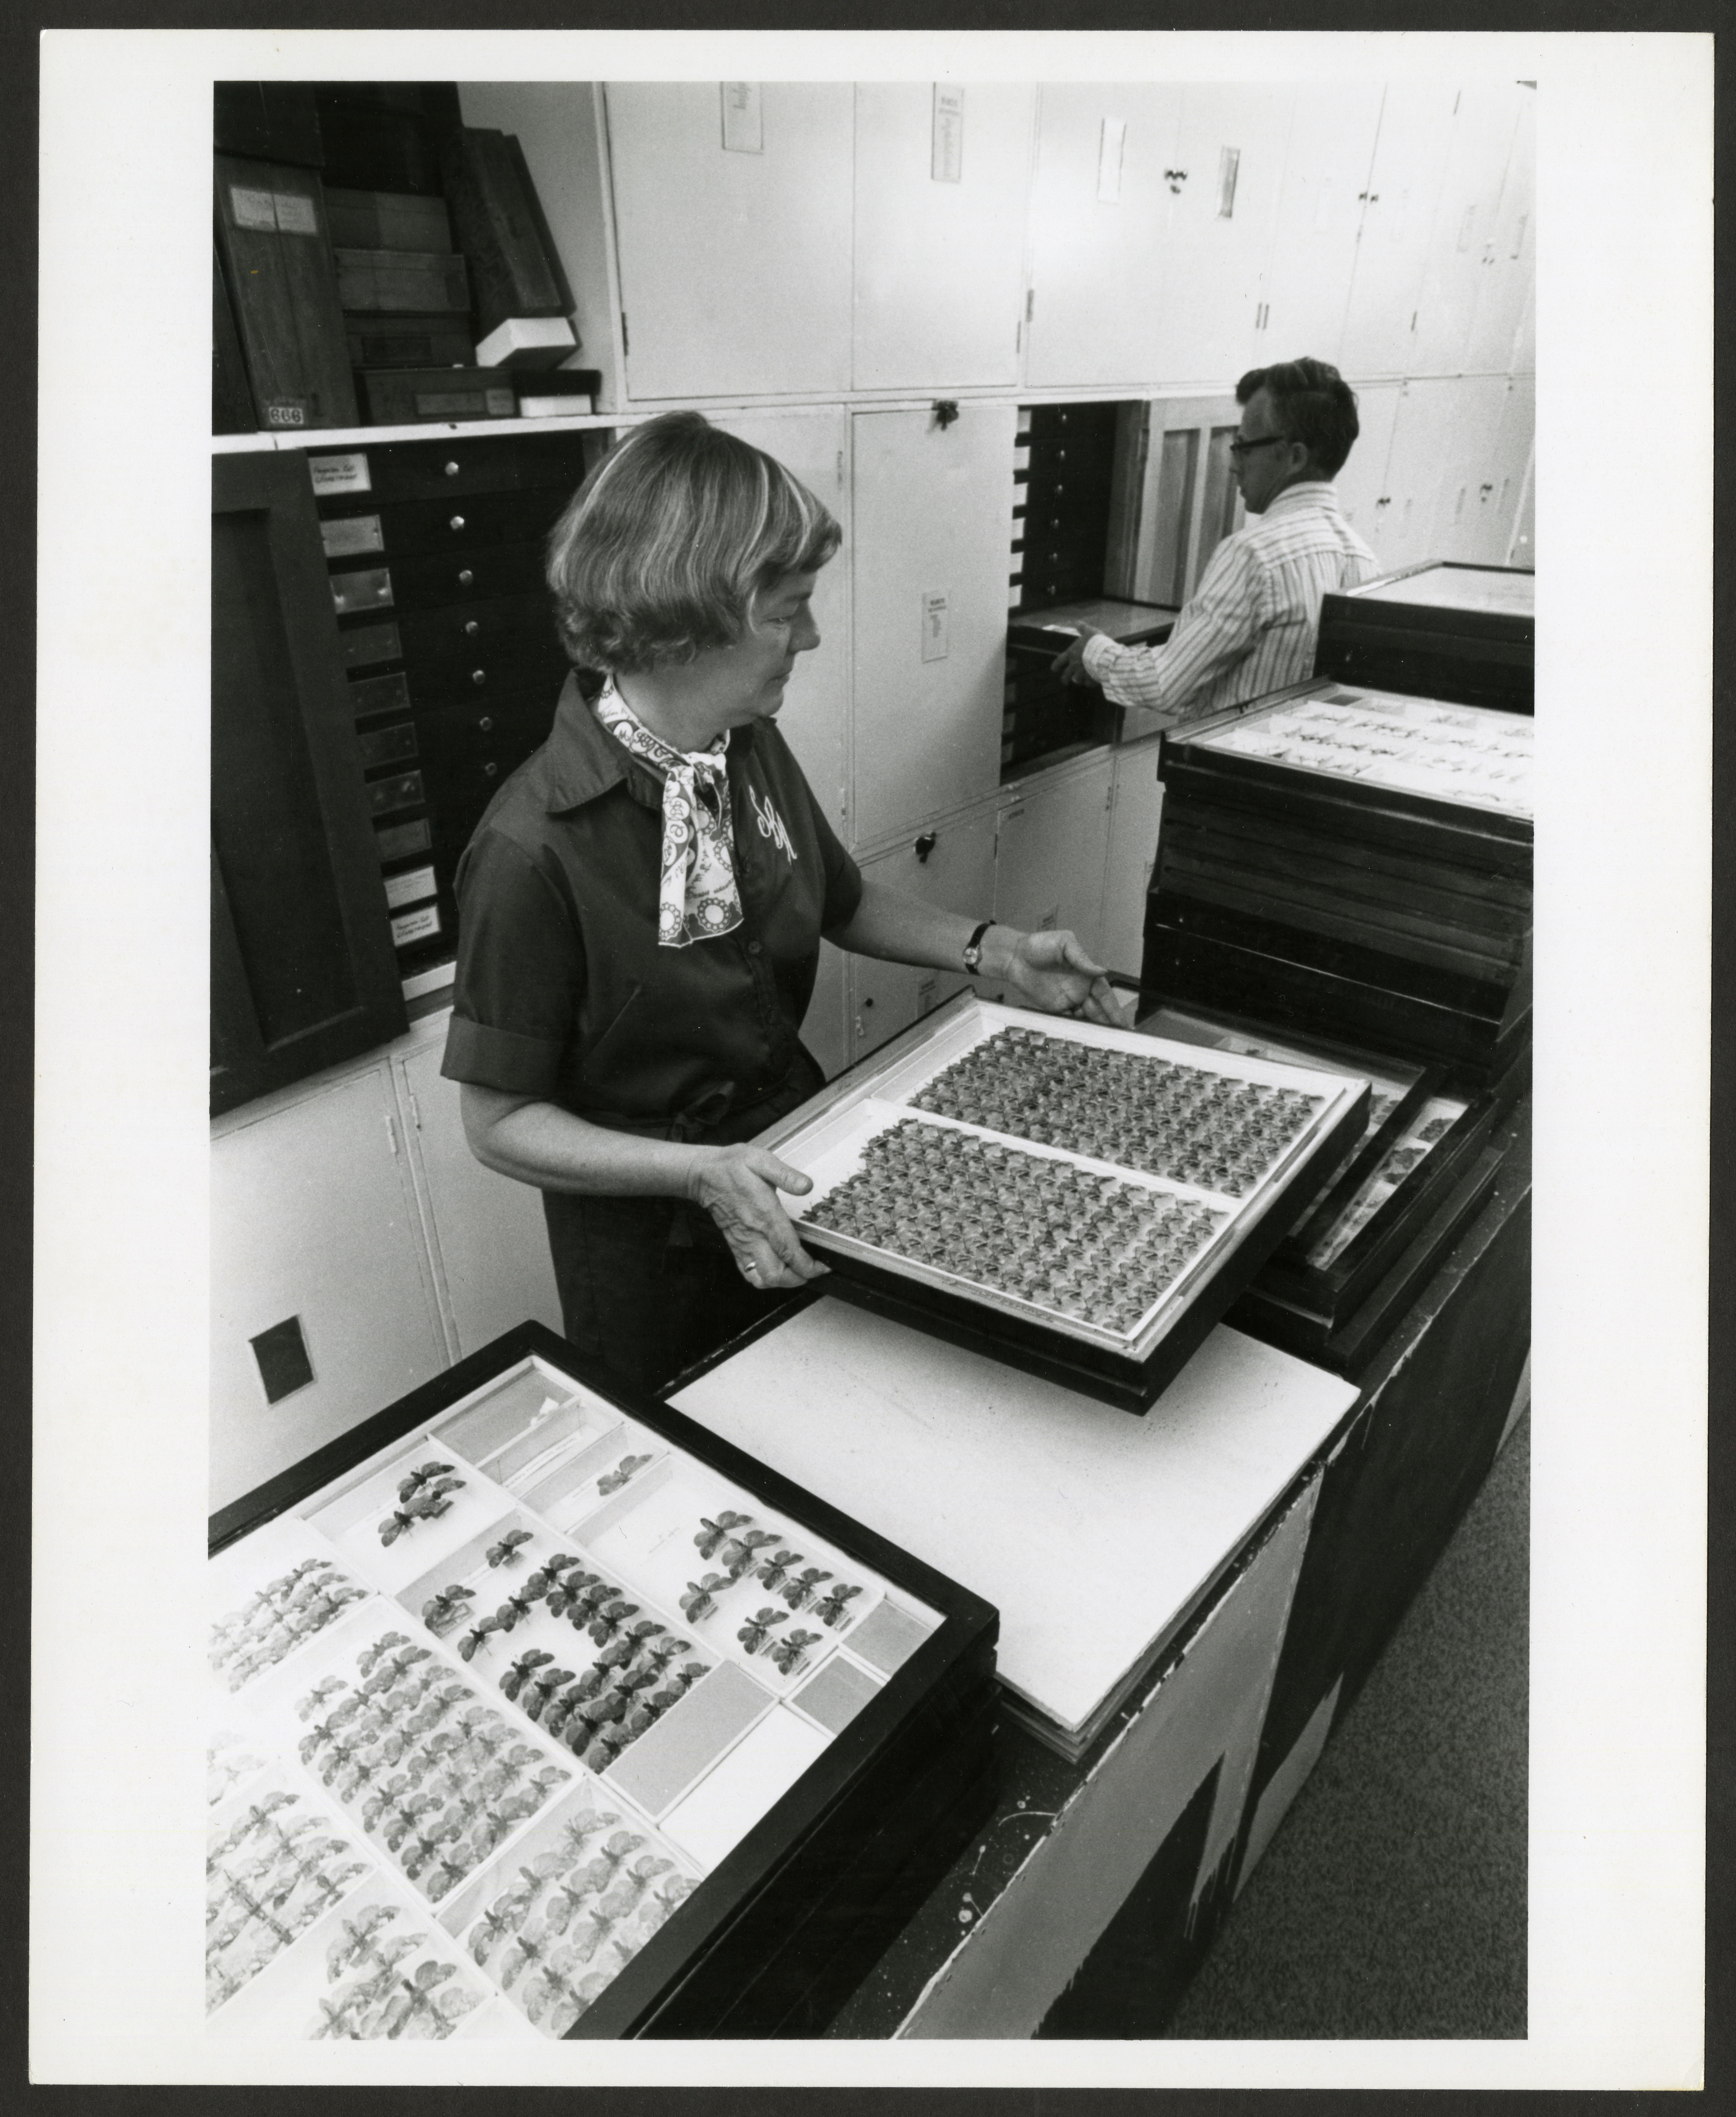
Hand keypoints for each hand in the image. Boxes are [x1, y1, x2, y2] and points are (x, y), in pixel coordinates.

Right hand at [689, 1145, 829, 1291]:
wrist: (703, 1174)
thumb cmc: (733, 1166)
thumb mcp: (762, 1160)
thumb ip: (786, 1175)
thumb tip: (807, 1186)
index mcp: (764, 1215)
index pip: (788, 1251)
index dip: (807, 1265)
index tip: (822, 1267)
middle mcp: (753, 1234)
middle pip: (775, 1274)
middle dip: (797, 1279)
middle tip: (812, 1270)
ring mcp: (742, 1243)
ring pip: (761, 1279)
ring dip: (781, 1282)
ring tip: (796, 1272)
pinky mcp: (735, 1245)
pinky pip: (748, 1273)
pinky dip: (765, 1278)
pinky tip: (776, 1268)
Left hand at [998, 928, 1130, 1028]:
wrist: (1013, 956)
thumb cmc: (1039, 944)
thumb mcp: (1064, 944)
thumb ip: (1082, 958)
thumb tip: (1102, 971)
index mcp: (1086, 975)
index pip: (1105, 995)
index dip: (1114, 1009)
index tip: (1123, 1023)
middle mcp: (1080, 989)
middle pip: (1098, 1010)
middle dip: (1107, 1024)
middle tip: (1117, 1040)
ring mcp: (1067, 1000)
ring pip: (1084, 1018)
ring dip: (1093, 1030)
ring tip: (1102, 1044)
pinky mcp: (1053, 1008)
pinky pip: (1067, 1021)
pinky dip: (1074, 1030)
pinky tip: (1081, 1040)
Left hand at [1049, 625, 1105, 686]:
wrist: (1104, 654)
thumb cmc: (1095, 642)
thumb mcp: (1089, 631)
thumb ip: (1083, 628)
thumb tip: (1077, 622)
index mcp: (1071, 654)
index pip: (1059, 661)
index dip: (1056, 666)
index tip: (1054, 669)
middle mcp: (1074, 665)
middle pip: (1066, 675)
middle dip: (1064, 679)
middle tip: (1065, 681)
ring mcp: (1082, 674)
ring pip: (1077, 680)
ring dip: (1078, 680)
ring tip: (1080, 680)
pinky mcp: (1090, 679)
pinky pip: (1088, 683)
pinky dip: (1089, 683)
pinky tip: (1092, 681)